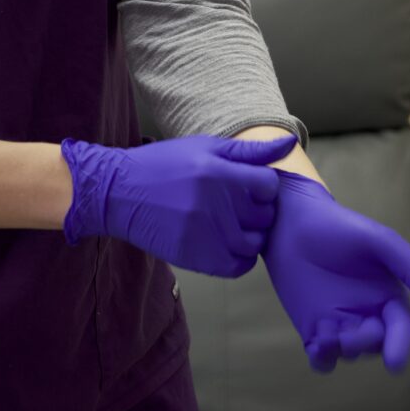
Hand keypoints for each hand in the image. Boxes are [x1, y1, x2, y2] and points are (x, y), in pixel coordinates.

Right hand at [61, 132, 297, 276]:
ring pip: (254, 243)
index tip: (248, 186)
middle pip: (265, 216)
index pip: (269, 185)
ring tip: (231, 224)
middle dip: (258, 210)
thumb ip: (248, 151)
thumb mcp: (204, 147)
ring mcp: (205, 234)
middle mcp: (214, 204)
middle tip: (238, 206)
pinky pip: (238, 266)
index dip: (263, 186)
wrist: (119, 193)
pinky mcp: (195, 257)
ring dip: (250, 235)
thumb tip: (290, 144)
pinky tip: (226, 243)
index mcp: (218, 172)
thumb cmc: (164, 165)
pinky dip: (239, 257)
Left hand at [260, 170, 409, 373]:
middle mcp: (367, 314)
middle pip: (374, 345)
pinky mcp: (312, 329)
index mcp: (388, 297)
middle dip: (363, 345)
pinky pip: (322, 358)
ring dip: (341, 352)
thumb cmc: (340, 228)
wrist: (292, 223)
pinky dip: (321, 360)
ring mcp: (339, 324)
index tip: (394, 364)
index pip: (400, 329)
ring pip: (349, 354)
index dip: (399, 347)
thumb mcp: (381, 241)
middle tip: (345, 336)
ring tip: (325, 337)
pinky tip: (315, 345)